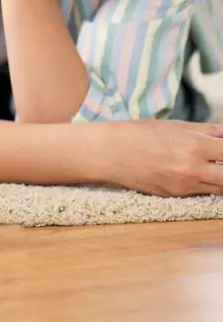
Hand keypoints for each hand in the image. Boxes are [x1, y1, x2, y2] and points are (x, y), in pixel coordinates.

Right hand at [102, 120, 222, 195]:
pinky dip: (204, 184)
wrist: (109, 152)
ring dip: (219, 178)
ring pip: (220, 188)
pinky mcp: (176, 195)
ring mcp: (185, 185)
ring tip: (212, 168)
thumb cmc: (138, 133)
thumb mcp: (173, 125)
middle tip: (218, 160)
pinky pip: (201, 192)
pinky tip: (197, 174)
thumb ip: (205, 130)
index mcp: (194, 145)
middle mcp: (193, 168)